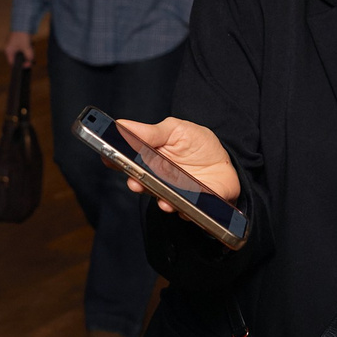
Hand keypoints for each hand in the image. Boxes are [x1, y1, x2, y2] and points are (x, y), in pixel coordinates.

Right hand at [4, 31, 35, 67]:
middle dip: (25, 59)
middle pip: (18, 58)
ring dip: (28, 53)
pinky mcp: (19, 41)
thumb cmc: (22, 35)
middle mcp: (10, 48)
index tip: (26, 66)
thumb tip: (31, 61)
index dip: (19, 66)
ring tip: (32, 48)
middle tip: (31, 59)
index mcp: (9, 51)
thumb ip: (28, 56)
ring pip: (22, 53)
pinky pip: (24, 48)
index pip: (12, 62)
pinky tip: (32, 44)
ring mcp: (14, 44)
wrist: (23, 23)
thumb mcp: (26, 47)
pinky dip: (28, 48)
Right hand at [113, 117, 238, 208]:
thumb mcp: (176, 130)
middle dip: (137, 184)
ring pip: (162, 201)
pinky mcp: (194, 205)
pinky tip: (186, 207)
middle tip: (136, 182)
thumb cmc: (198, 144)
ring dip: (161, 201)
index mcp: (150, 160)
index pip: (127, 162)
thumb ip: (151, 131)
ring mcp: (174, 194)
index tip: (109, 159)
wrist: (227, 161)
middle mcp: (158, 180)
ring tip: (165, 200)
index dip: (115, 161)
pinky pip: (187, 211)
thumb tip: (122, 125)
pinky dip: (186, 210)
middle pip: (142, 184)